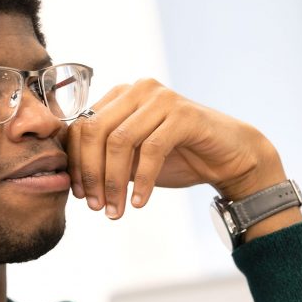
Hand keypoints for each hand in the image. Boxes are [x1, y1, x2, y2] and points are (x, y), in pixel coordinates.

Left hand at [65, 79, 296, 232]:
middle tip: (94, 206)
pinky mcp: (183, 114)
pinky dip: (141, 181)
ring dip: (113, 182)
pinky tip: (140, 203)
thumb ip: (106, 160)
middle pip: (94, 130)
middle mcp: (138, 89)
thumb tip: (71, 180)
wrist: (229, 158)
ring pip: (119, 141)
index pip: (82, 124)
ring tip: (115, 211)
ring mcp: (161, 98)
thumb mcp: (134, 160)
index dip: (75, 162)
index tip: (78, 195)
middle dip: (90, 173)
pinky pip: (151, 150)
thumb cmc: (179, 158)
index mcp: (121, 96)